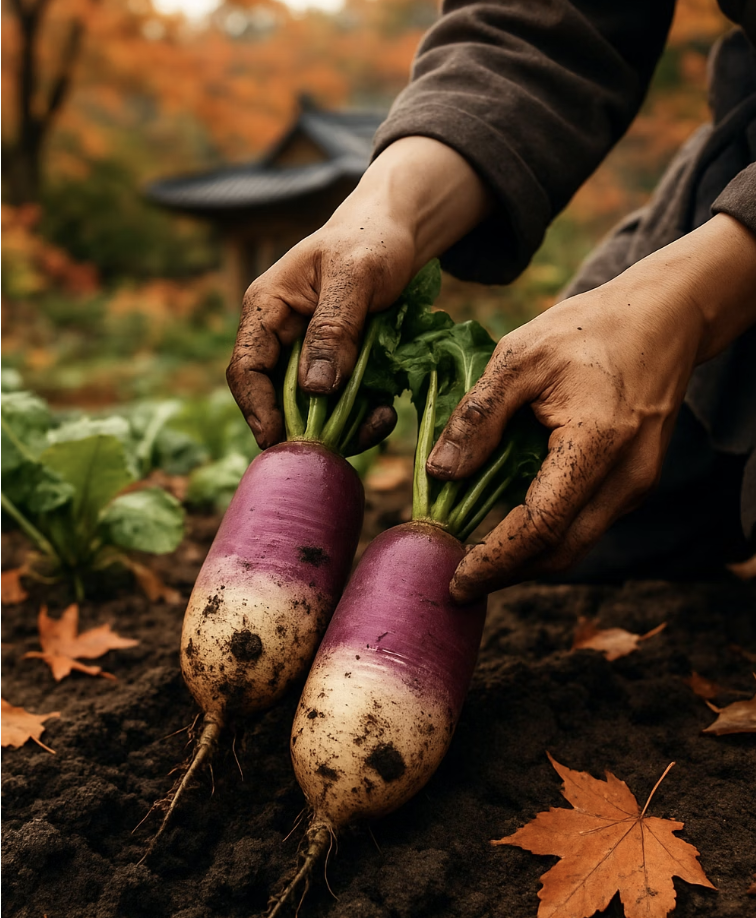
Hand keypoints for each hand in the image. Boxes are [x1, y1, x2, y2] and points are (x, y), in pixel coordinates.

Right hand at [227, 217, 414, 447]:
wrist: (400, 233)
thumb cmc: (371, 240)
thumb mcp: (355, 275)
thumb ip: (333, 328)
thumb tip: (315, 388)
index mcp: (268, 309)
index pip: (246, 368)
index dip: (256, 407)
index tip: (278, 438)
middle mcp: (282, 337)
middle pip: (275, 398)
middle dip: (304, 426)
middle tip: (334, 448)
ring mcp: (310, 355)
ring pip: (311, 408)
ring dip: (340, 425)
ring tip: (377, 423)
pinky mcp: (338, 367)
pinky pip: (342, 404)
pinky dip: (361, 416)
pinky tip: (385, 412)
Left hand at [427, 214, 755, 600]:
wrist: (661, 320)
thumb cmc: (586, 329)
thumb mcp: (520, 356)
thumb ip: (480, 415)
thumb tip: (441, 473)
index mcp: (598, 442)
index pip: (541, 525)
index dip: (496, 561)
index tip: (457, 582)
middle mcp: (627, 476)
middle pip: (562, 552)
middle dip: (508, 574)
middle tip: (460, 582)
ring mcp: (637, 484)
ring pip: (576, 544)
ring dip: (526, 559)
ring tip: (477, 559)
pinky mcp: (634, 483)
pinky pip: (586, 523)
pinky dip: (546, 535)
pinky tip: (510, 526)